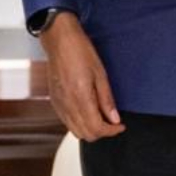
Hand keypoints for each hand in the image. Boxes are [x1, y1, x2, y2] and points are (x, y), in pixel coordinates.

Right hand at [41, 12, 123, 141]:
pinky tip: (87, 112)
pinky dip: (79, 123)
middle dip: (102, 132)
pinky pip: (67, 122)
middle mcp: (67, 105)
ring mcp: (59, 105)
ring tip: (101, 117)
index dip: (112, 131)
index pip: (97, 128)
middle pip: (86, 134)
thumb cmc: (79, 51)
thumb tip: (114, 118)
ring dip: (90, 129)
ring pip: (75, 131)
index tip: (120, 126)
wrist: (60, 41)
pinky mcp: (54, 102)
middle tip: (113, 122)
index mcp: (80, 98)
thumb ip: (107, 100)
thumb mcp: (100, 74)